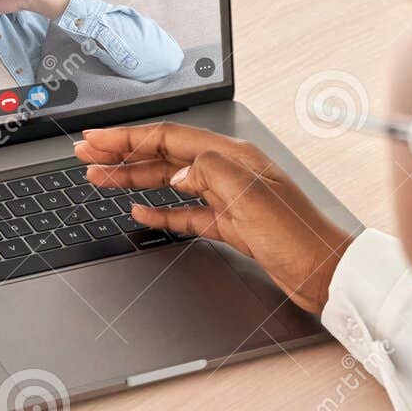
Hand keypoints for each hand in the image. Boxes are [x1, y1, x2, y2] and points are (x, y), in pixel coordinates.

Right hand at [74, 123, 355, 313]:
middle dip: (122, 154)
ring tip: (100, 179)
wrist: (325, 272)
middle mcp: (228, 172)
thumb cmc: (299, 236)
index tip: (96, 138)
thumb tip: (179, 169)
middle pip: (164, 156)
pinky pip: (186, 213)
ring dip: (134, 180)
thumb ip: (210, 173)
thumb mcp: (251, 198)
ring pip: (170, 183)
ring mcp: (228, 199)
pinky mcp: (230, 225)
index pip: (168, 138)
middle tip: (86, 155)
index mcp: (232, 157)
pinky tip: (140, 212)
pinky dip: (160, 211)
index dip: (128, 137)